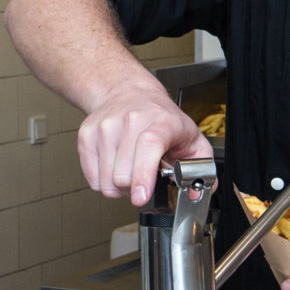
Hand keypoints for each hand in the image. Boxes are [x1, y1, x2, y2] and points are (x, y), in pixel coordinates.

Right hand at [76, 90, 207, 206]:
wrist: (128, 92)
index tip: (141, 197)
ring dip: (120, 187)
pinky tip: (116, 167)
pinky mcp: (87, 135)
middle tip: (145, 180)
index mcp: (161, 121)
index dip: (143, 175)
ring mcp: (105, 127)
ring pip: (106, 181)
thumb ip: (202, 167)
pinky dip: (104, 181)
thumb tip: (198, 192)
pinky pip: (92, 178)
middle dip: (136, 189)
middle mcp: (130, 121)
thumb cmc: (161, 118)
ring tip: (131, 171)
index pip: (148, 146)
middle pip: (123, 175)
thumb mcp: (191, 137)